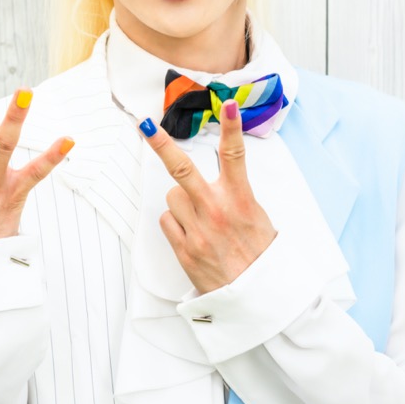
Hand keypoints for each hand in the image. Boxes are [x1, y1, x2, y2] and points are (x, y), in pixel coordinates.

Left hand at [139, 100, 275, 293]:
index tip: (227, 103)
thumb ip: (236, 195)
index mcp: (240, 200)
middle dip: (160, 144)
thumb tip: (220, 180)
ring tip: (201, 219)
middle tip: (144, 124)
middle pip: (182, 169)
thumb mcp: (258, 218)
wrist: (256, 299)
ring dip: (181, 202)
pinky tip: (192, 235)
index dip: (231, 126)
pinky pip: (167, 221)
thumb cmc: (260, 256)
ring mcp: (197, 230)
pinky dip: (176, 223)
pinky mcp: (184, 249)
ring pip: (172, 197)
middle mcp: (216, 211)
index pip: (234, 155)